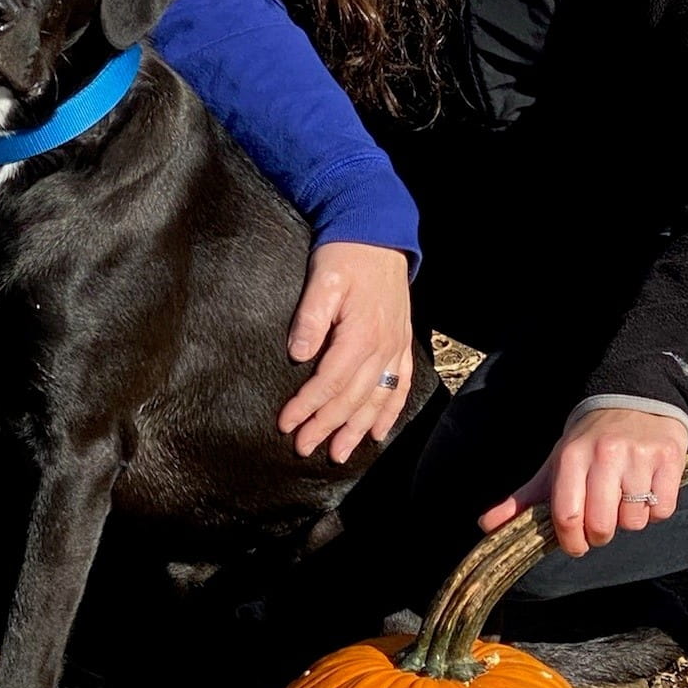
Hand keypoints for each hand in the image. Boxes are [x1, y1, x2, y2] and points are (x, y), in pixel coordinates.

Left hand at [279, 242, 414, 464]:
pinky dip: (390, 411)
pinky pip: (400, 385)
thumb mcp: (323, 278)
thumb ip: (310, 316)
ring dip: (357, 429)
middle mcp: (382, 347)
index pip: (329, 382)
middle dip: (327, 426)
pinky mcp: (401, 343)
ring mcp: (395, 347)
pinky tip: (379, 432)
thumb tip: (298, 353)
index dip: (307, 406)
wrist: (378, 234)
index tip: (286, 425)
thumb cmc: (345, 254)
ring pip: (377, 398)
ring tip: (340, 453)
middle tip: (304, 449)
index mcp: (360, 334)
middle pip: (352, 398)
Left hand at [478, 404, 687, 554]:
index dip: (572, 542)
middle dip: (600, 536)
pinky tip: (646, 493)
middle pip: (602, 525)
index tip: (576, 545)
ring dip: (629, 521)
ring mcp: (639, 457)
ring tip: (624, 499)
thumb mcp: (556, 464)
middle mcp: (605, 455)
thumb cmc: (590, 442)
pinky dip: (655, 512)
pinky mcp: (669, 460)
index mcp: (572, 456)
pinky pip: (662, 511)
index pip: (567, 515)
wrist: (635, 401)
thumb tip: (486, 525)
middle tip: (601, 523)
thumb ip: (523, 499)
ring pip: (633, 522)